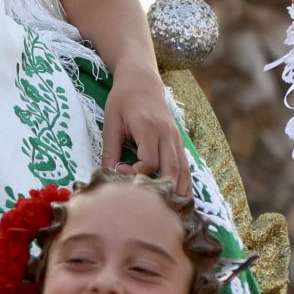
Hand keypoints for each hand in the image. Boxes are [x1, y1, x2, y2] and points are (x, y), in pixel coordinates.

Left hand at [101, 71, 191, 195]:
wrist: (142, 81)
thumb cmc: (122, 100)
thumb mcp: (111, 122)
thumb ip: (110, 150)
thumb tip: (107, 176)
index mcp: (149, 128)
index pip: (150, 162)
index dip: (137, 175)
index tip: (121, 174)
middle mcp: (168, 135)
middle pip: (172, 170)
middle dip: (161, 191)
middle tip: (146, 204)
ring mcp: (176, 139)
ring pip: (184, 171)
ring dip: (178, 192)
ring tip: (169, 213)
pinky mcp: (179, 142)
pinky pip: (186, 167)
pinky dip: (184, 184)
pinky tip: (178, 200)